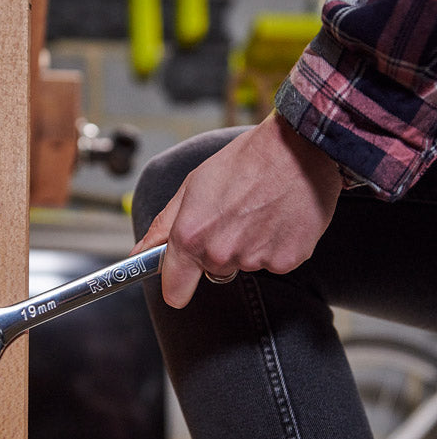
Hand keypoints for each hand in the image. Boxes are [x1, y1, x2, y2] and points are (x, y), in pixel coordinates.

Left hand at [131, 111, 342, 307]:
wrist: (300, 148)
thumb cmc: (245, 161)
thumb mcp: (192, 186)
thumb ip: (163, 227)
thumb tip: (139, 254)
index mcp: (191, 237)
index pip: (175, 290)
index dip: (177, 285)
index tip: (181, 280)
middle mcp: (220, 254)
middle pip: (213, 272)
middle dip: (218, 251)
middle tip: (233, 216)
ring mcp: (255, 260)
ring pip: (244, 264)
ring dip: (249, 246)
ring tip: (259, 212)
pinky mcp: (287, 261)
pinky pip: (273, 263)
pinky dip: (275, 246)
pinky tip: (278, 219)